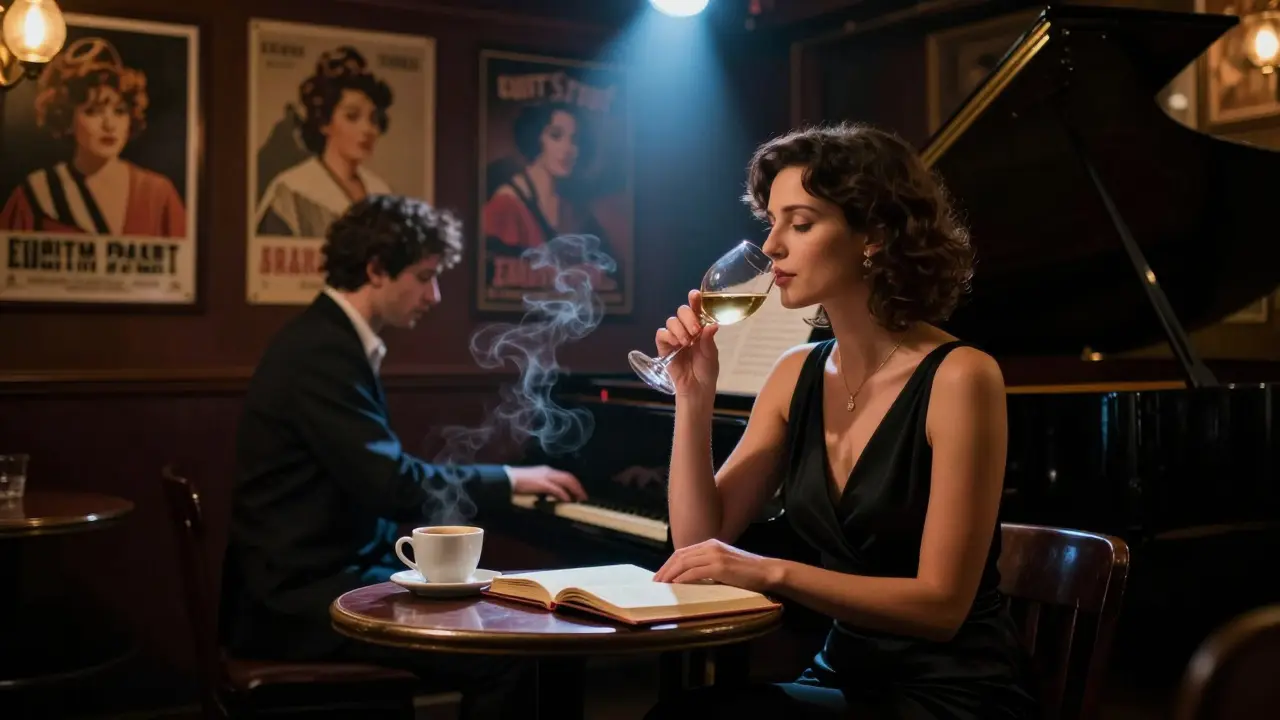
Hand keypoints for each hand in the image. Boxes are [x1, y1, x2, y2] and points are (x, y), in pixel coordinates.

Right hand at [508, 465, 586, 501]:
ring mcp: (546, 476)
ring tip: (579, 500)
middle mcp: (548, 471)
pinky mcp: (542, 483)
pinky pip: (557, 489)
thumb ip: (543, 487)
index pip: (565, 476)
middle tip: (583, 498)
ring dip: (575, 490)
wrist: (506, 479)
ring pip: (566, 481)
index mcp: (547, 470)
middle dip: (578, 487)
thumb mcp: (533, 483)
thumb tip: (551, 496)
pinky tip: (567, 501)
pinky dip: (564, 495)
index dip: (574, 484)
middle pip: (569, 477)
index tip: (579, 492)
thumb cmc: (517, 482)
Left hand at [653, 538, 780, 593]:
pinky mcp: (719, 567)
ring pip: (684, 563)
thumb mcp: (725, 563)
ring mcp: (715, 555)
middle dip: (665, 569)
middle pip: (679, 556)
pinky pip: (694, 572)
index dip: (668, 564)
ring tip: (661, 585)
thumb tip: (690, 577)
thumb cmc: (747, 571)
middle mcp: (710, 546)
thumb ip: (708, 565)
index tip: (660, 576)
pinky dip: (682, 579)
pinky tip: (675, 586)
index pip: (682, 552)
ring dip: (670, 575)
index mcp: (710, 543)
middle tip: (655, 582)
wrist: (766, 571)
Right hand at [655, 289, 719, 397]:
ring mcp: (675, 338)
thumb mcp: (711, 356)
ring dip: (680, 329)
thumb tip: (711, 325)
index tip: (695, 295)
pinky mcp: (664, 347)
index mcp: (700, 329)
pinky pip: (661, 334)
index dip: (695, 301)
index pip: (697, 310)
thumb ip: (709, 340)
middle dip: (688, 317)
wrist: (696, 389)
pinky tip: (676, 343)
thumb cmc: (706, 372)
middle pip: (682, 311)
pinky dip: (668, 335)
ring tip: (687, 342)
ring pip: (672, 321)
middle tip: (695, 331)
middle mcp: (687, 330)